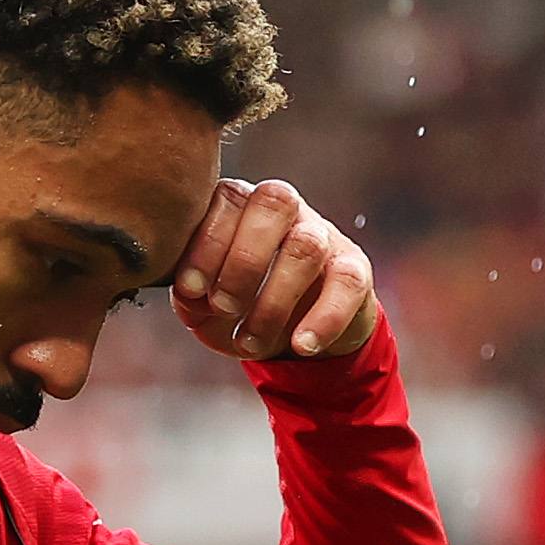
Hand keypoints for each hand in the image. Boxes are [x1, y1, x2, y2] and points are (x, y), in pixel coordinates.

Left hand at [171, 177, 379, 361]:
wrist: (294, 332)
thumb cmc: (239, 304)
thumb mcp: (204, 303)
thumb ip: (191, 295)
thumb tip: (191, 295)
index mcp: (242, 204)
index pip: (228, 198)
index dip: (207, 243)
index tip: (190, 289)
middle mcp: (284, 209)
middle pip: (274, 203)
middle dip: (243, 261)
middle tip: (224, 307)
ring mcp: (322, 234)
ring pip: (306, 246)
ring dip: (274, 301)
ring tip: (250, 342)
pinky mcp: (354, 268)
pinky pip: (347, 283)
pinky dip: (324, 319)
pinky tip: (301, 346)